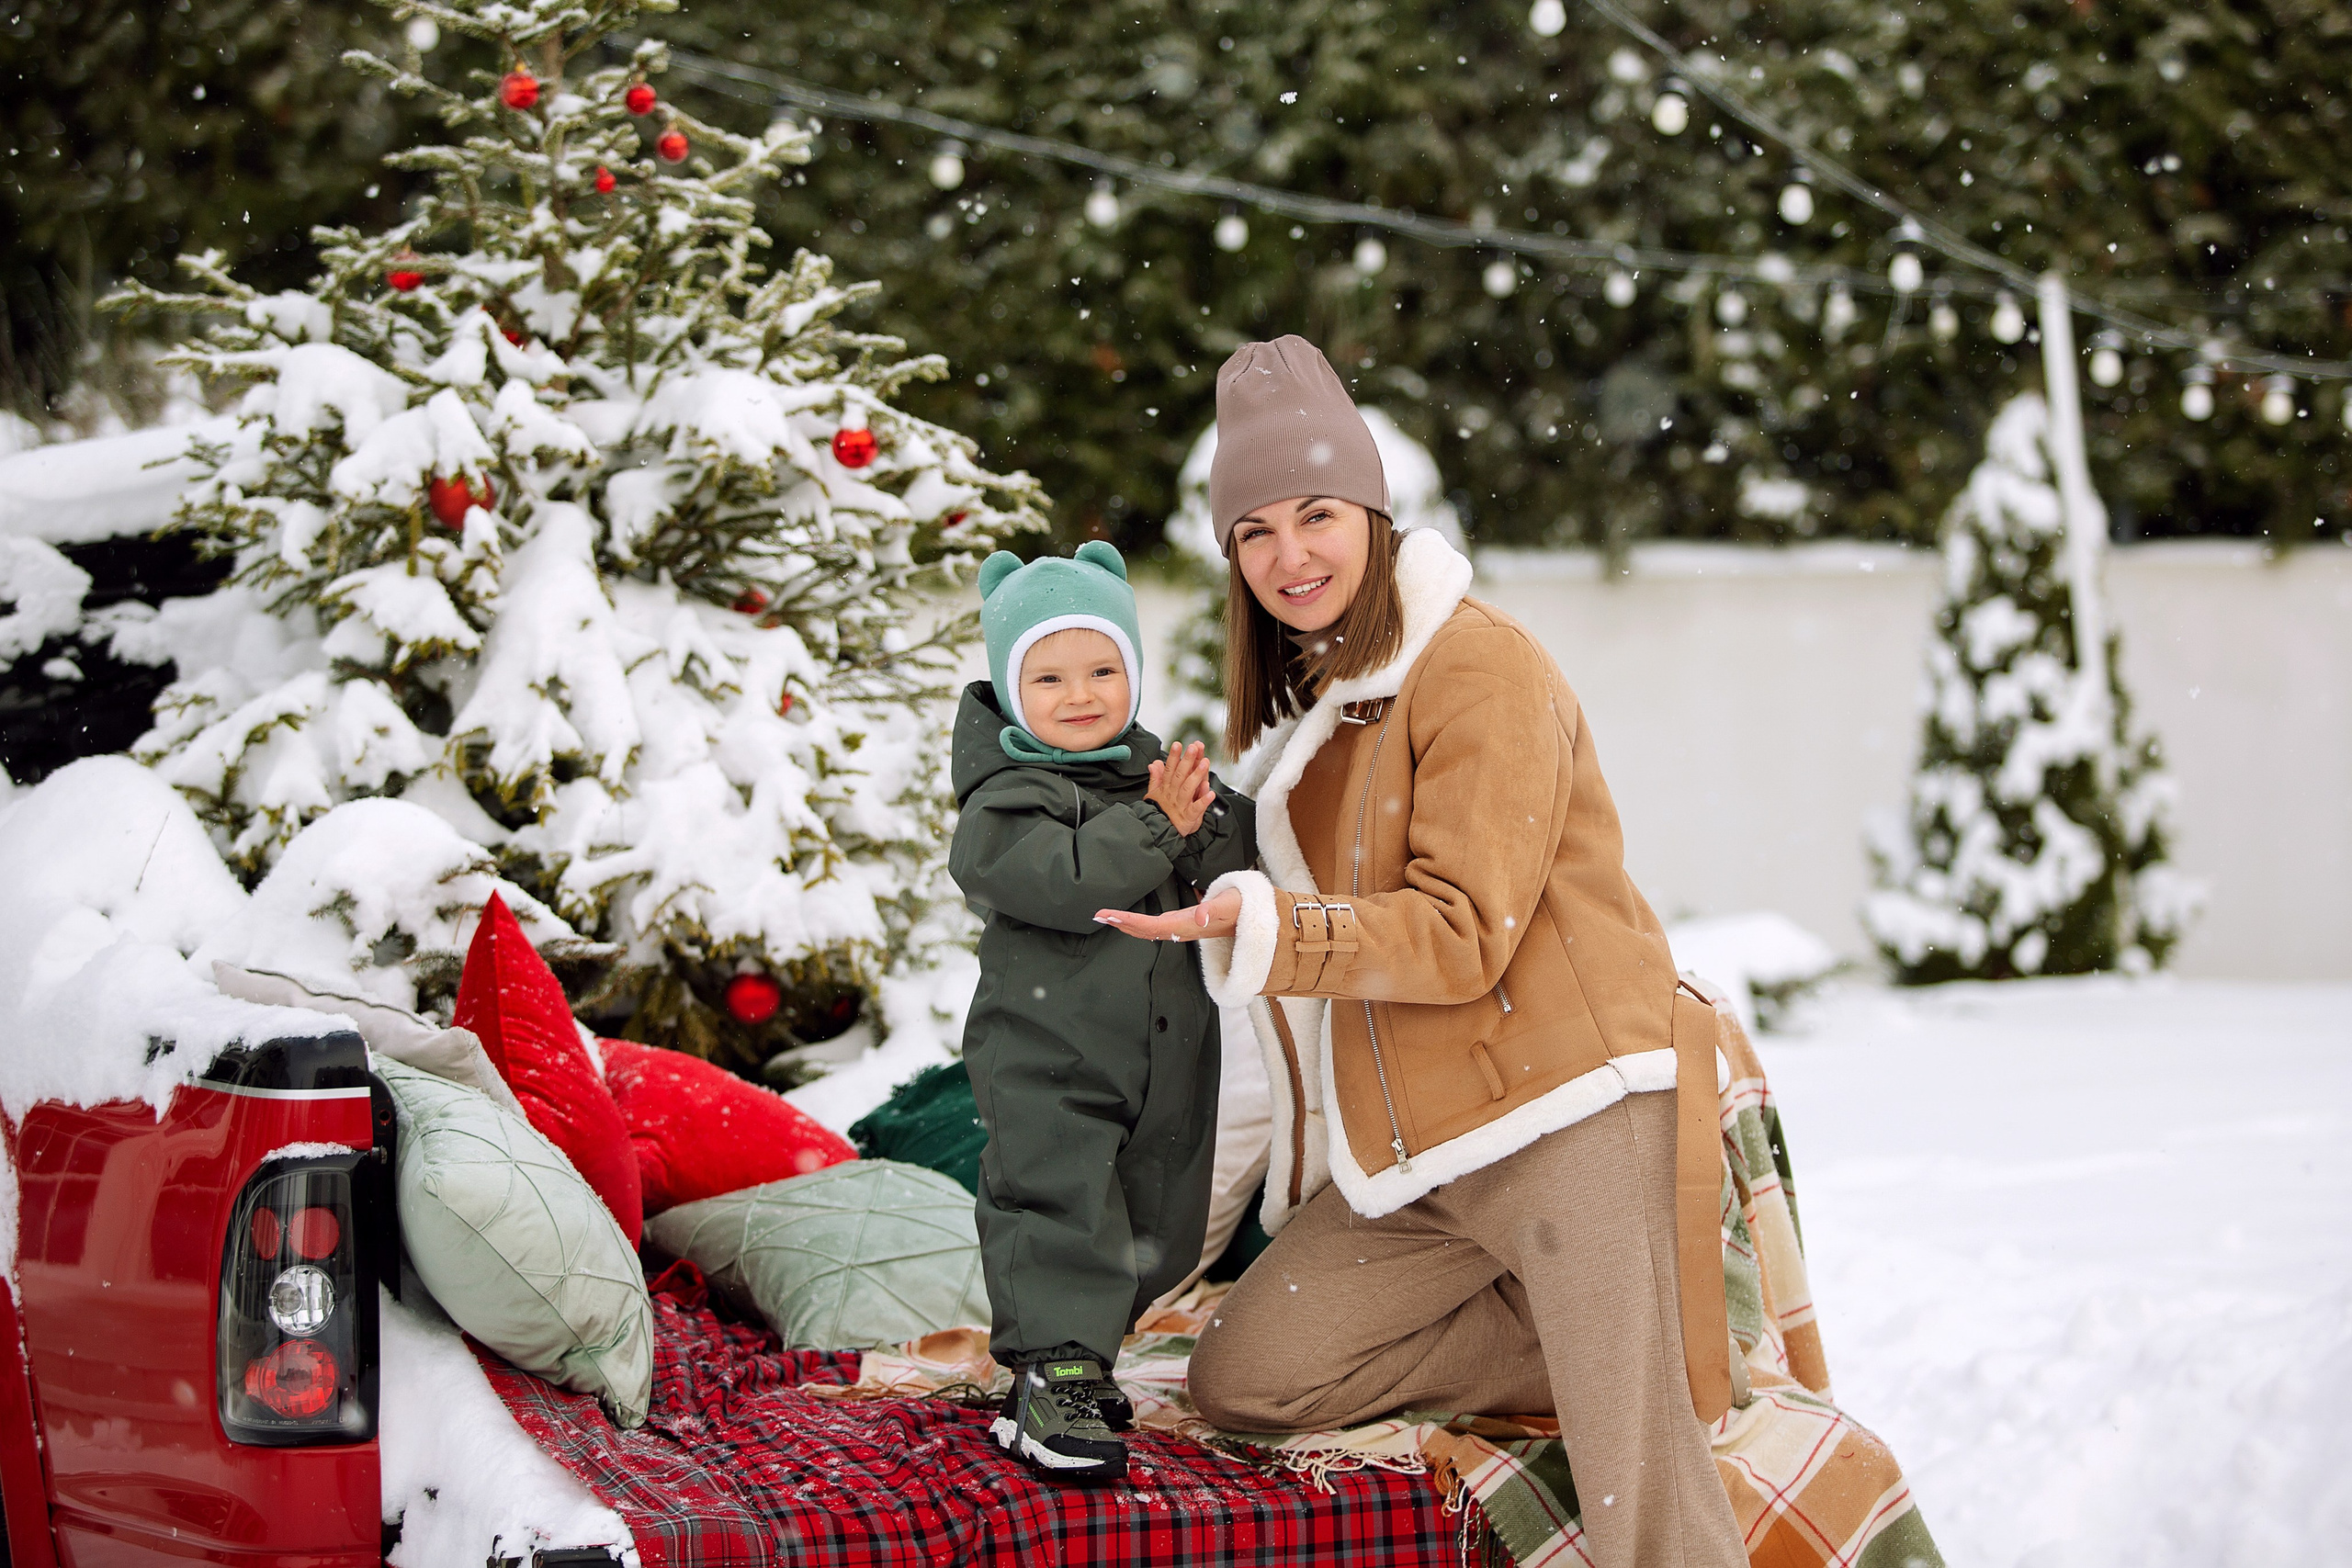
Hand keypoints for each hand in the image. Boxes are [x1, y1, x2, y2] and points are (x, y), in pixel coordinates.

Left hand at [1097, 888, 1241, 942]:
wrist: (1254, 919)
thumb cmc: (1242, 907)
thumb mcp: (1231, 904)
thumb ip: (1215, 909)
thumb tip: (1198, 916)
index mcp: (1187, 924)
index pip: (1151, 926)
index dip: (1128, 921)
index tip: (1108, 916)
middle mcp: (1181, 929)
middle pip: (1144, 930)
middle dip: (1120, 923)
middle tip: (1097, 915)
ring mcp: (1181, 928)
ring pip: (1148, 930)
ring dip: (1126, 924)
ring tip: (1106, 917)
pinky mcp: (1182, 924)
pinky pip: (1155, 927)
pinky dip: (1137, 922)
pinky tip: (1127, 919)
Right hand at [1145, 740, 1213, 835]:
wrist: (1159, 833)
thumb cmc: (1159, 812)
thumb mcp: (1153, 794)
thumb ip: (1156, 778)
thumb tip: (1154, 763)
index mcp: (1166, 788)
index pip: (1170, 769)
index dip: (1173, 756)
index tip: (1178, 744)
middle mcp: (1173, 794)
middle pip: (1180, 775)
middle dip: (1187, 760)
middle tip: (1194, 748)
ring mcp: (1180, 805)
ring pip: (1188, 788)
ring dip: (1196, 775)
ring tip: (1204, 763)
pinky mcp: (1188, 817)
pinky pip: (1196, 808)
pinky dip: (1203, 801)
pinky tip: (1210, 793)